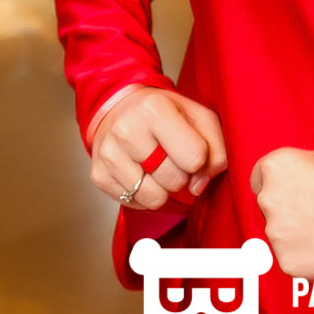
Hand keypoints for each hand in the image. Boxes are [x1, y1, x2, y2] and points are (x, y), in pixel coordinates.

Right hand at [90, 87, 228, 211]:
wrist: (120, 108)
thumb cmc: (164, 114)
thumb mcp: (198, 116)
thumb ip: (216, 148)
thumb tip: (199, 185)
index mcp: (154, 109)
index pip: (195, 157)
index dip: (199, 159)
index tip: (190, 147)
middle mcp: (126, 130)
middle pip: (175, 180)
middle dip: (180, 174)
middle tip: (171, 156)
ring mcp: (109, 154)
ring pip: (155, 198)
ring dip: (162, 188)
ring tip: (156, 165)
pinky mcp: (98, 175)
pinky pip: (135, 204)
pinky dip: (143, 194)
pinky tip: (140, 172)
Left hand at [251, 140, 313, 279]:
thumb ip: (312, 158)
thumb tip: (309, 167)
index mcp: (275, 167)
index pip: (260, 175)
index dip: (279, 181)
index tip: (295, 187)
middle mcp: (267, 200)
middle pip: (270, 204)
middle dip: (289, 206)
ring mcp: (276, 234)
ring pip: (281, 232)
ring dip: (297, 231)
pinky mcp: (287, 262)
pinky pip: (292, 256)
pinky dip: (307, 254)